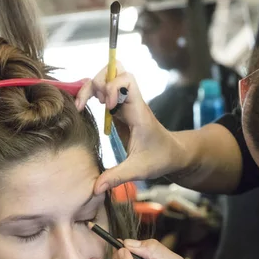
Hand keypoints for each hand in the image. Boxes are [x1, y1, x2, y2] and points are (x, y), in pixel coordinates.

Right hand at [76, 63, 191, 194]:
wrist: (172, 154)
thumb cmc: (159, 159)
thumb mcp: (138, 170)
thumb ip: (117, 177)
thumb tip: (95, 189)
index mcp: (139, 111)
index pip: (128, 81)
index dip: (114, 87)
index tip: (108, 107)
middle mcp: (132, 101)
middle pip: (116, 69)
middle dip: (100, 80)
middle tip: (94, 102)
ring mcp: (125, 102)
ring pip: (108, 76)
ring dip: (94, 85)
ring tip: (86, 104)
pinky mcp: (119, 108)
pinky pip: (104, 90)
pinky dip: (92, 93)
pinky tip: (85, 107)